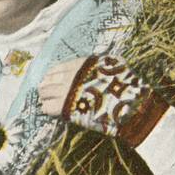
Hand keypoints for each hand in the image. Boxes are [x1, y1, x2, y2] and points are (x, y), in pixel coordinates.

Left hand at [41, 54, 169, 147]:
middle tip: (45, 91)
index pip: (57, 68)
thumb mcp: (114, 66)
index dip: (52, 75)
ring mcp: (68, 93)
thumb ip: (98, 64)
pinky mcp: (67, 109)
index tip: (51, 79)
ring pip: (45, 93)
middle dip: (45, 86)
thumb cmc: (125, 87)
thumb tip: (88, 66)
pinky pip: (48, 108)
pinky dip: (47, 108)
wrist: (130, 108)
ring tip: (45, 100)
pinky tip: (49, 110)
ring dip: (44, 96)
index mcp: (82, 65)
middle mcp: (72, 76)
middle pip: (48, 80)